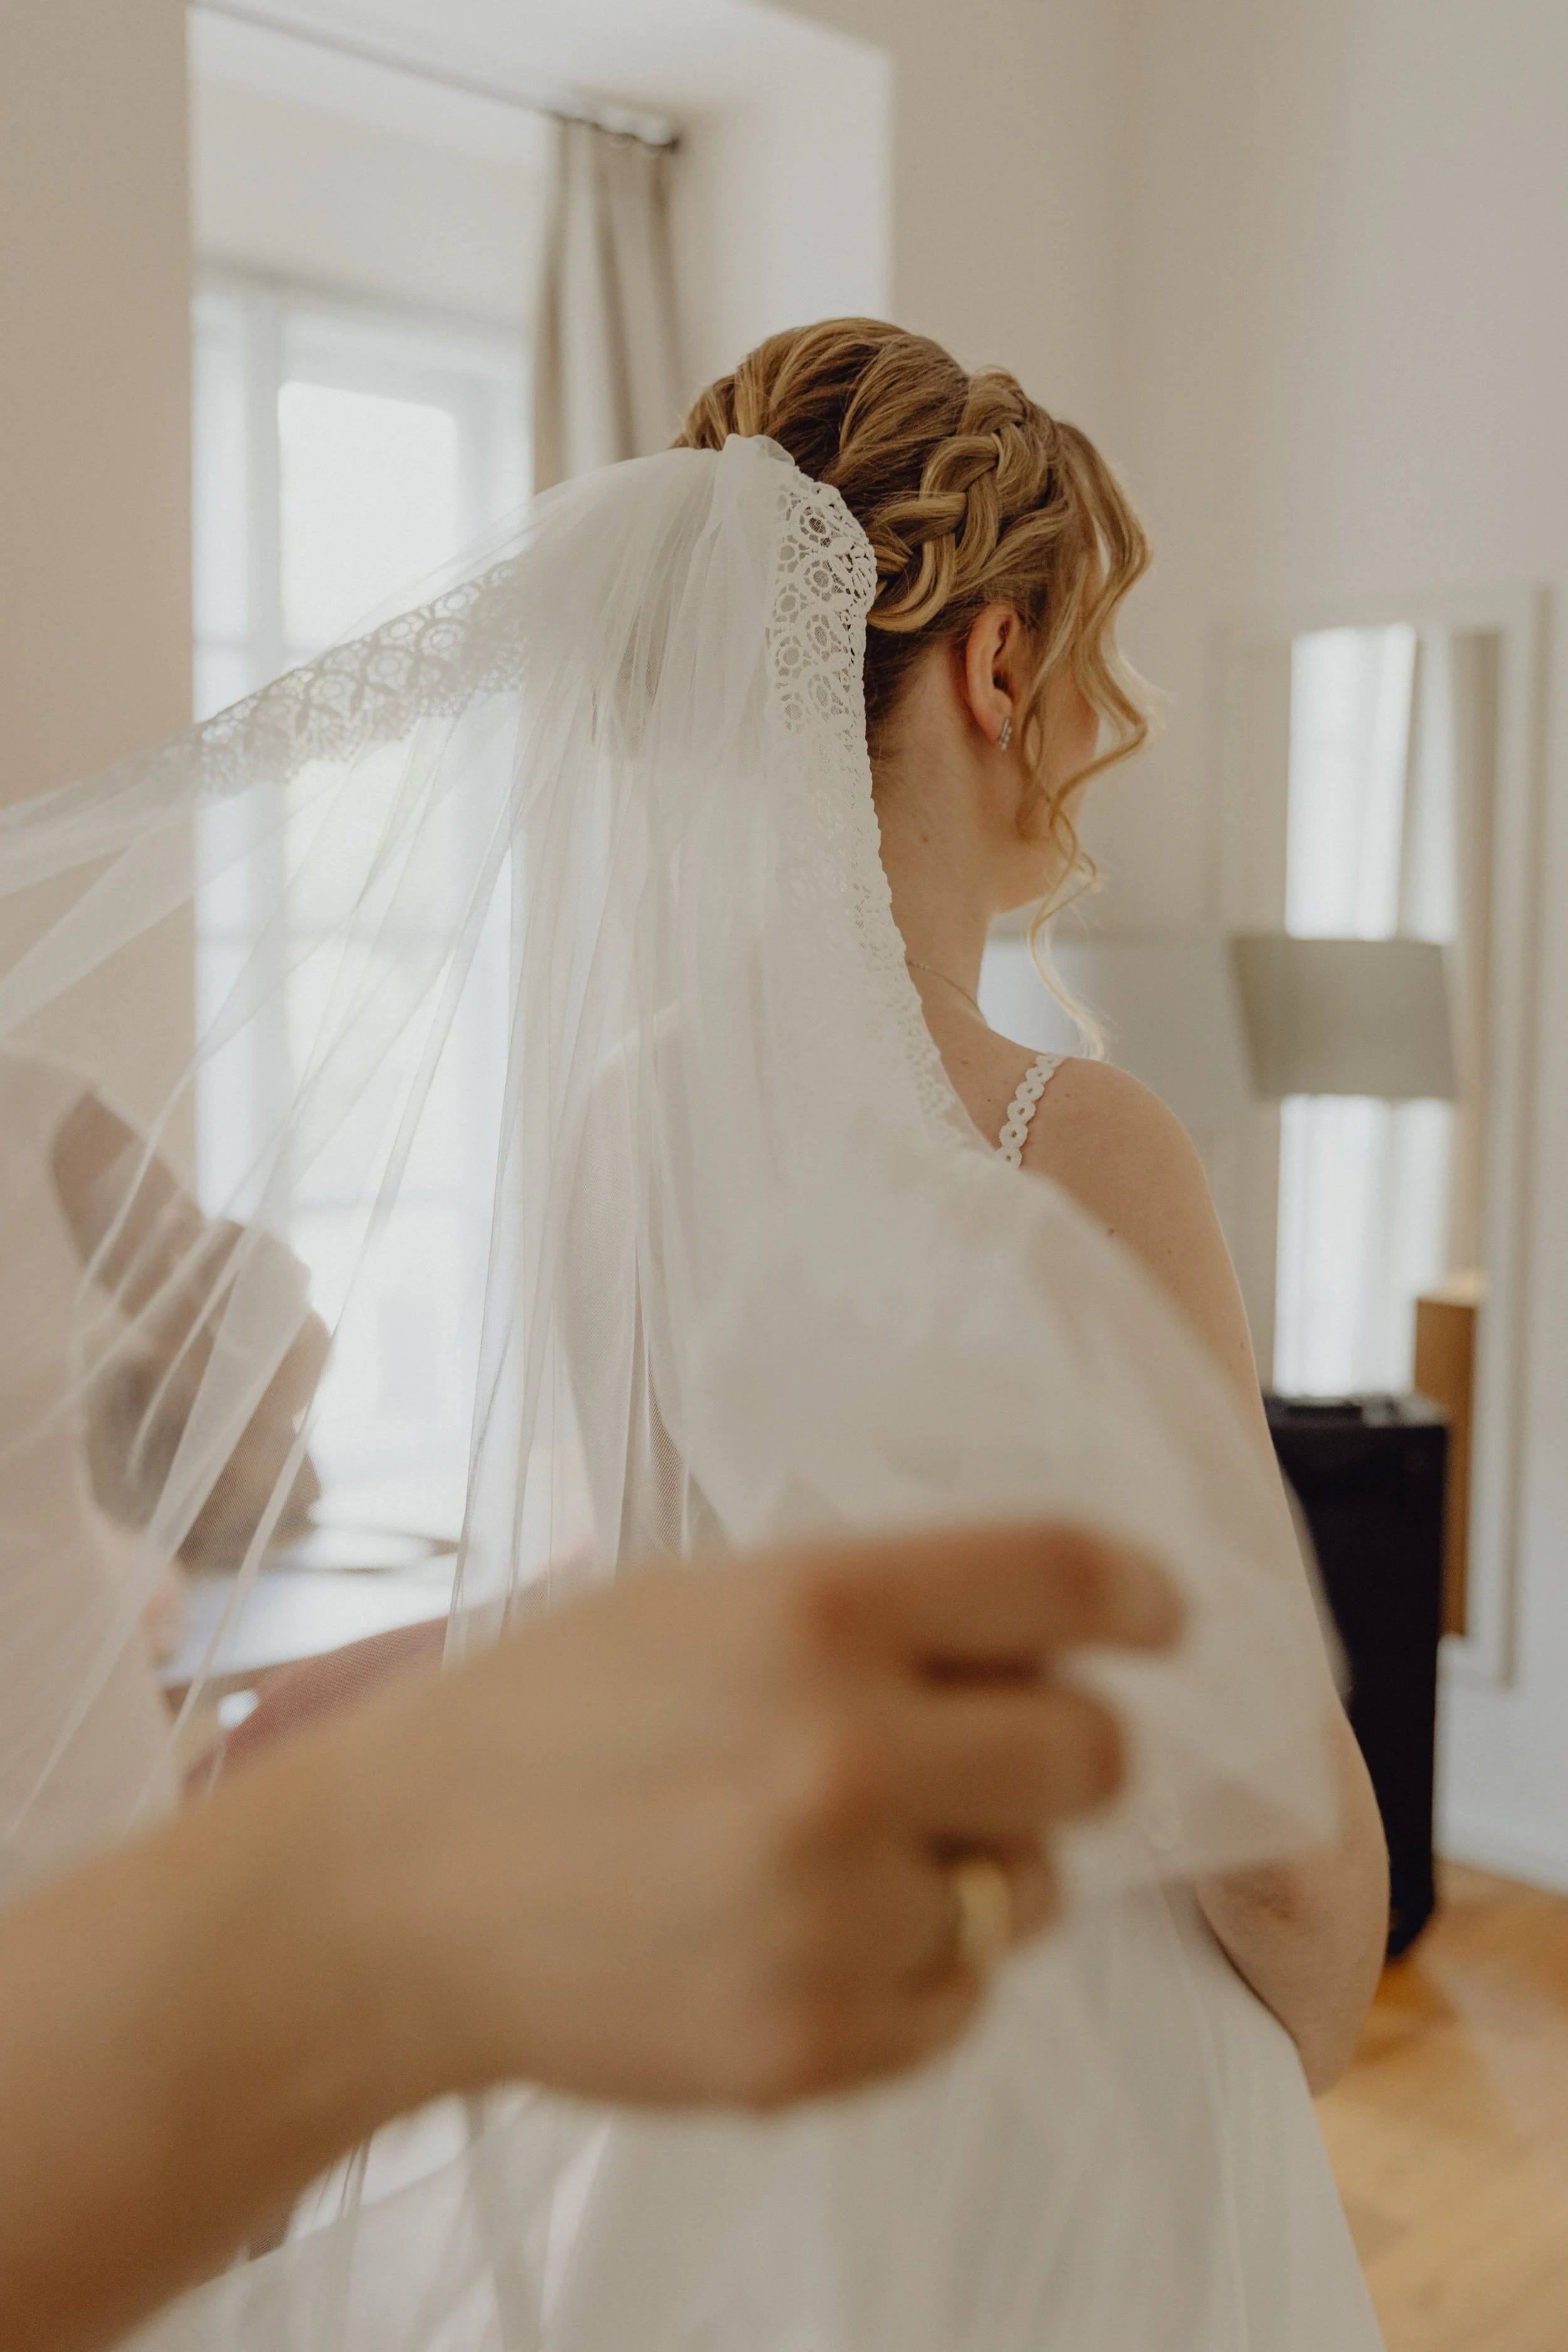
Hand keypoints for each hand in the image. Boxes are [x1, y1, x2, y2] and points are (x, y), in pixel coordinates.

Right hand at [0, 1521, 1179, 2351]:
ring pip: (1027, 1886)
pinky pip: (960, 1996)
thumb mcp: (702, 1602)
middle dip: (1061, 1747)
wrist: (390, 1897)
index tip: (1163, 1619)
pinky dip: (910, 1965)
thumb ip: (877, 1612)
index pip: (1062, 1578)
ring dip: (972, 1862)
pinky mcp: (817, 2040)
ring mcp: (835, 1911)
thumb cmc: (543, 1720)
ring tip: (838, 1849)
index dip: (1138, 1595)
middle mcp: (843, 1752)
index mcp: (813, 1608)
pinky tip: (796, 1929)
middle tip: (994, 1750)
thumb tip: (1043, 1645)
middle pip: (1090, 1751)